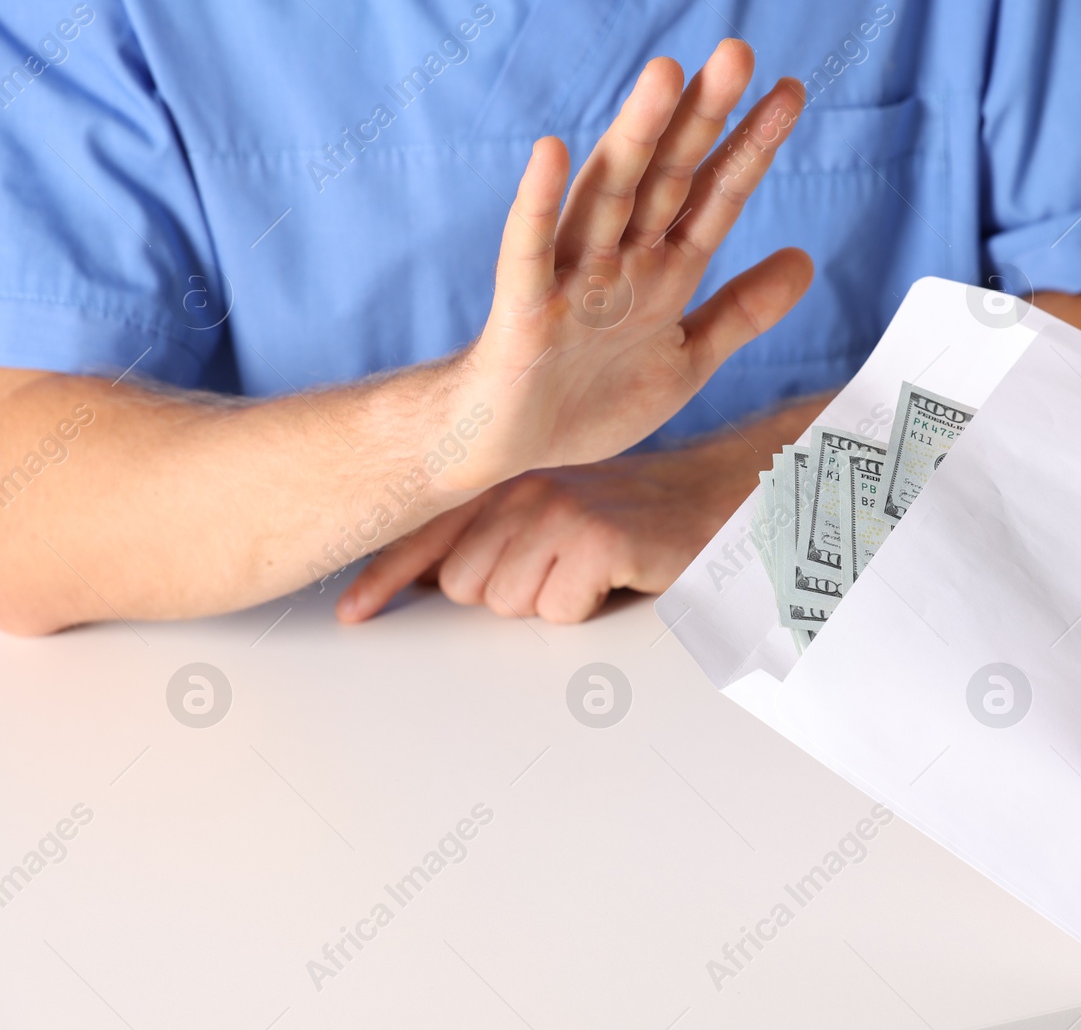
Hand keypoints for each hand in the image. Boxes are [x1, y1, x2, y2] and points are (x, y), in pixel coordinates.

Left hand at [336, 439, 755, 623]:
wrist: (716, 497)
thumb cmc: (633, 517)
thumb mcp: (552, 515)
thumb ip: (489, 537)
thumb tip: (422, 581)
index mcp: (503, 481)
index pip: (425, 534)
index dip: (383, 576)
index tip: (351, 613)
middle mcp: (522, 488)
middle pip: (463, 587)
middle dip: (504, 596)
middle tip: (559, 573)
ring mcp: (558, 510)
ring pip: (508, 603)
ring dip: (550, 603)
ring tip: (589, 573)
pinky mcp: (596, 537)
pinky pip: (557, 610)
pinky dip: (587, 608)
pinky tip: (613, 578)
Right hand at [451, 38, 811, 488]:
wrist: (507, 446)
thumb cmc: (589, 396)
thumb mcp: (687, 357)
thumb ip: (742, 310)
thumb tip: (807, 259)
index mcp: (661, 271)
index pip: (713, 197)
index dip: (750, 147)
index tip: (789, 93)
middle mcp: (618, 261)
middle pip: (665, 177)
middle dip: (701, 118)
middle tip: (737, 52)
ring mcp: (569, 281)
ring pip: (606, 196)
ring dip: (634, 136)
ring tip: (664, 75)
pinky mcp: (522, 312)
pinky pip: (527, 252)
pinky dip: (538, 203)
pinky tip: (551, 152)